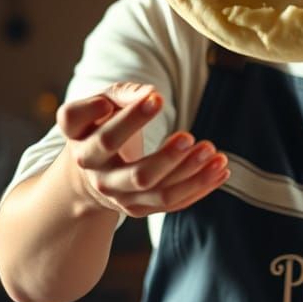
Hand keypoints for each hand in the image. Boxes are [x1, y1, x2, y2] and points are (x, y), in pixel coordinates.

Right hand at [56, 81, 228, 217]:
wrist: (91, 168)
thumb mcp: (107, 102)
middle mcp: (96, 172)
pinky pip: (172, 203)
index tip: (156, 97)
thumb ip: (124, 94)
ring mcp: (118, 195)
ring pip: (159, 192)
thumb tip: (151, 95)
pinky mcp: (138, 207)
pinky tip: (221, 170)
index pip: (101, 134)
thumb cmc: (103, 124)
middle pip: (135, 173)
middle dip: (167, 158)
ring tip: (214, 153)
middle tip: (190, 137)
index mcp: (81, 139)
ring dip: (191, 174)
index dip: (125, 116)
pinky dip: (199, 187)